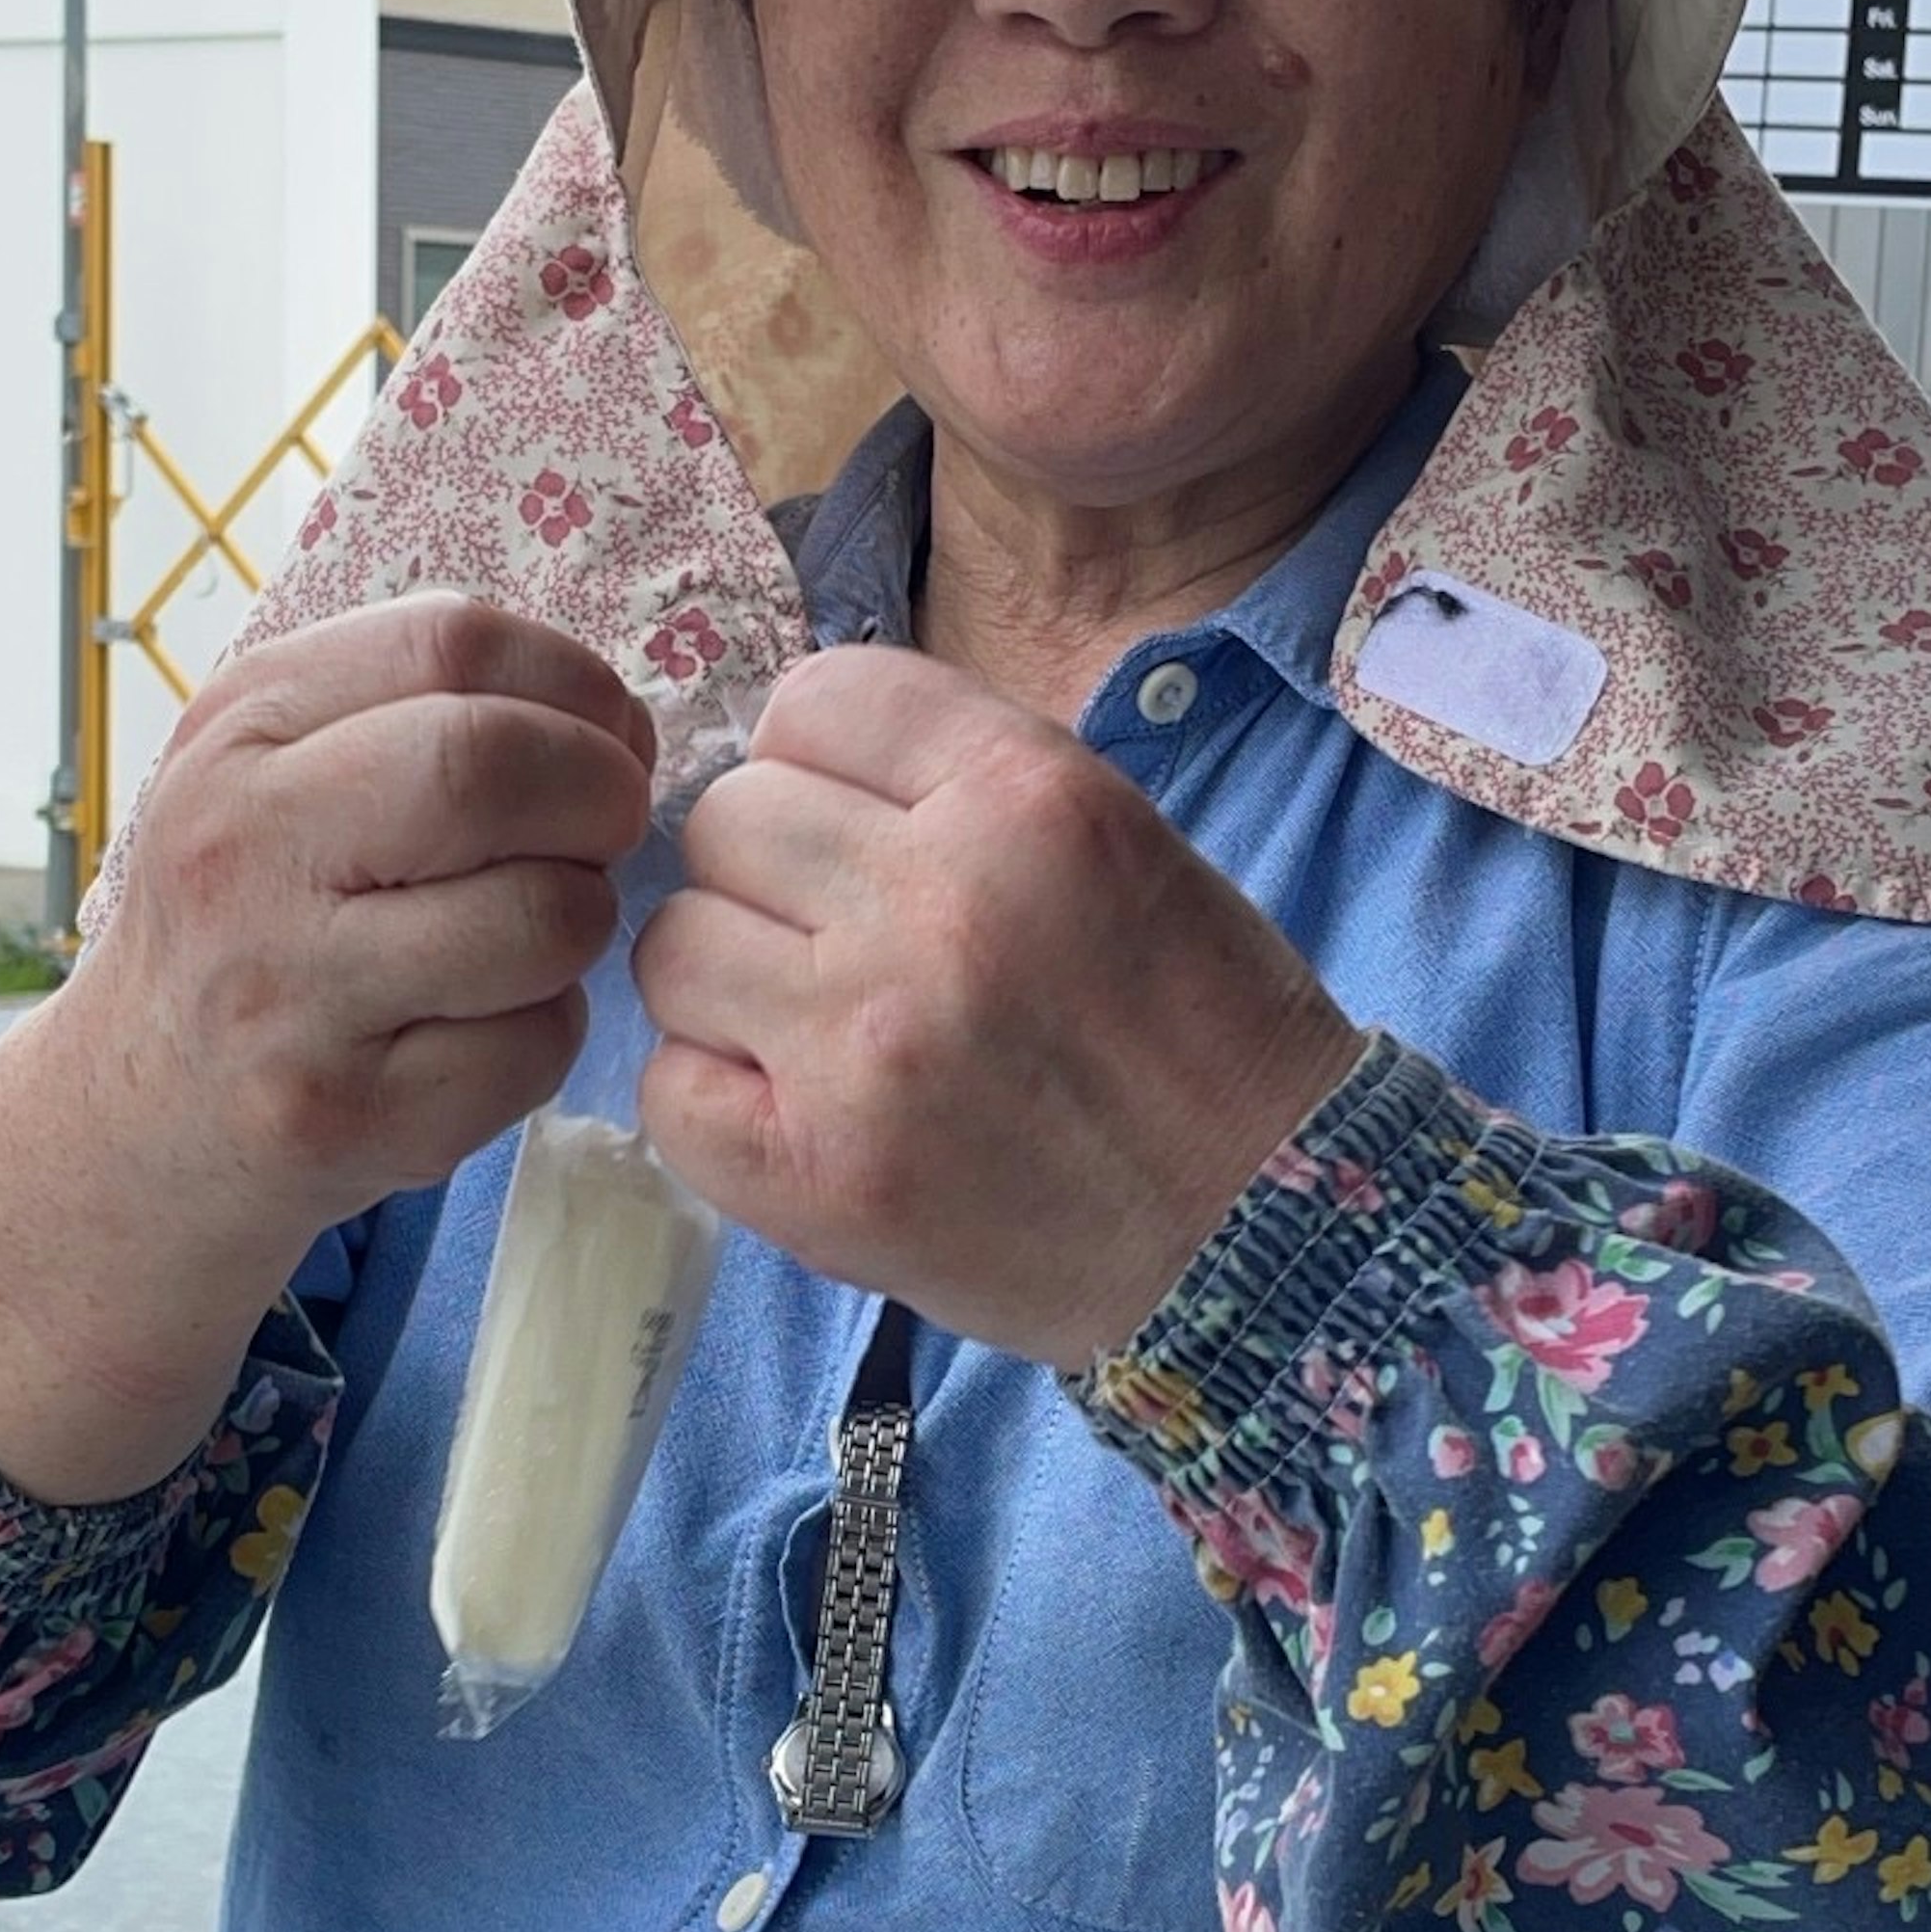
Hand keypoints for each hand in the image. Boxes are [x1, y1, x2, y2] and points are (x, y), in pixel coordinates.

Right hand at [0, 596, 653, 1503]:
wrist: (134, 1110)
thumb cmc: (248, 915)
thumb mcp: (273, 769)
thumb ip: (415, 709)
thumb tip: (611, 720)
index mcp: (239, 730)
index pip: (453, 641)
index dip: (574, 682)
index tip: (603, 735)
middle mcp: (244, 850)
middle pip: (490, 765)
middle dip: (599, 793)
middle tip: (602, 831)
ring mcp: (288, 993)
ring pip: (541, 919)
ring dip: (581, 921)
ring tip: (532, 934)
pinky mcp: (343, 1115)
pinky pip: (530, 1048)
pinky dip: (543, 1032)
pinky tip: (481, 1027)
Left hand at [631, 647, 1366, 1367]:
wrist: (1263, 1233)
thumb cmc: (1199, 1034)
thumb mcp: (1117, 841)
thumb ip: (958, 787)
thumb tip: (789, 772)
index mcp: (1025, 794)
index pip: (816, 699)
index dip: (817, 762)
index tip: (851, 823)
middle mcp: (934, 901)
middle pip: (729, 819)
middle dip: (771, 876)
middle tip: (843, 946)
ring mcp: (861, 1044)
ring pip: (675, 947)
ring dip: (730, 986)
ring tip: (823, 1037)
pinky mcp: (813, 1175)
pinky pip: (667, 1088)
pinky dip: (717, 1104)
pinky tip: (801, 1119)